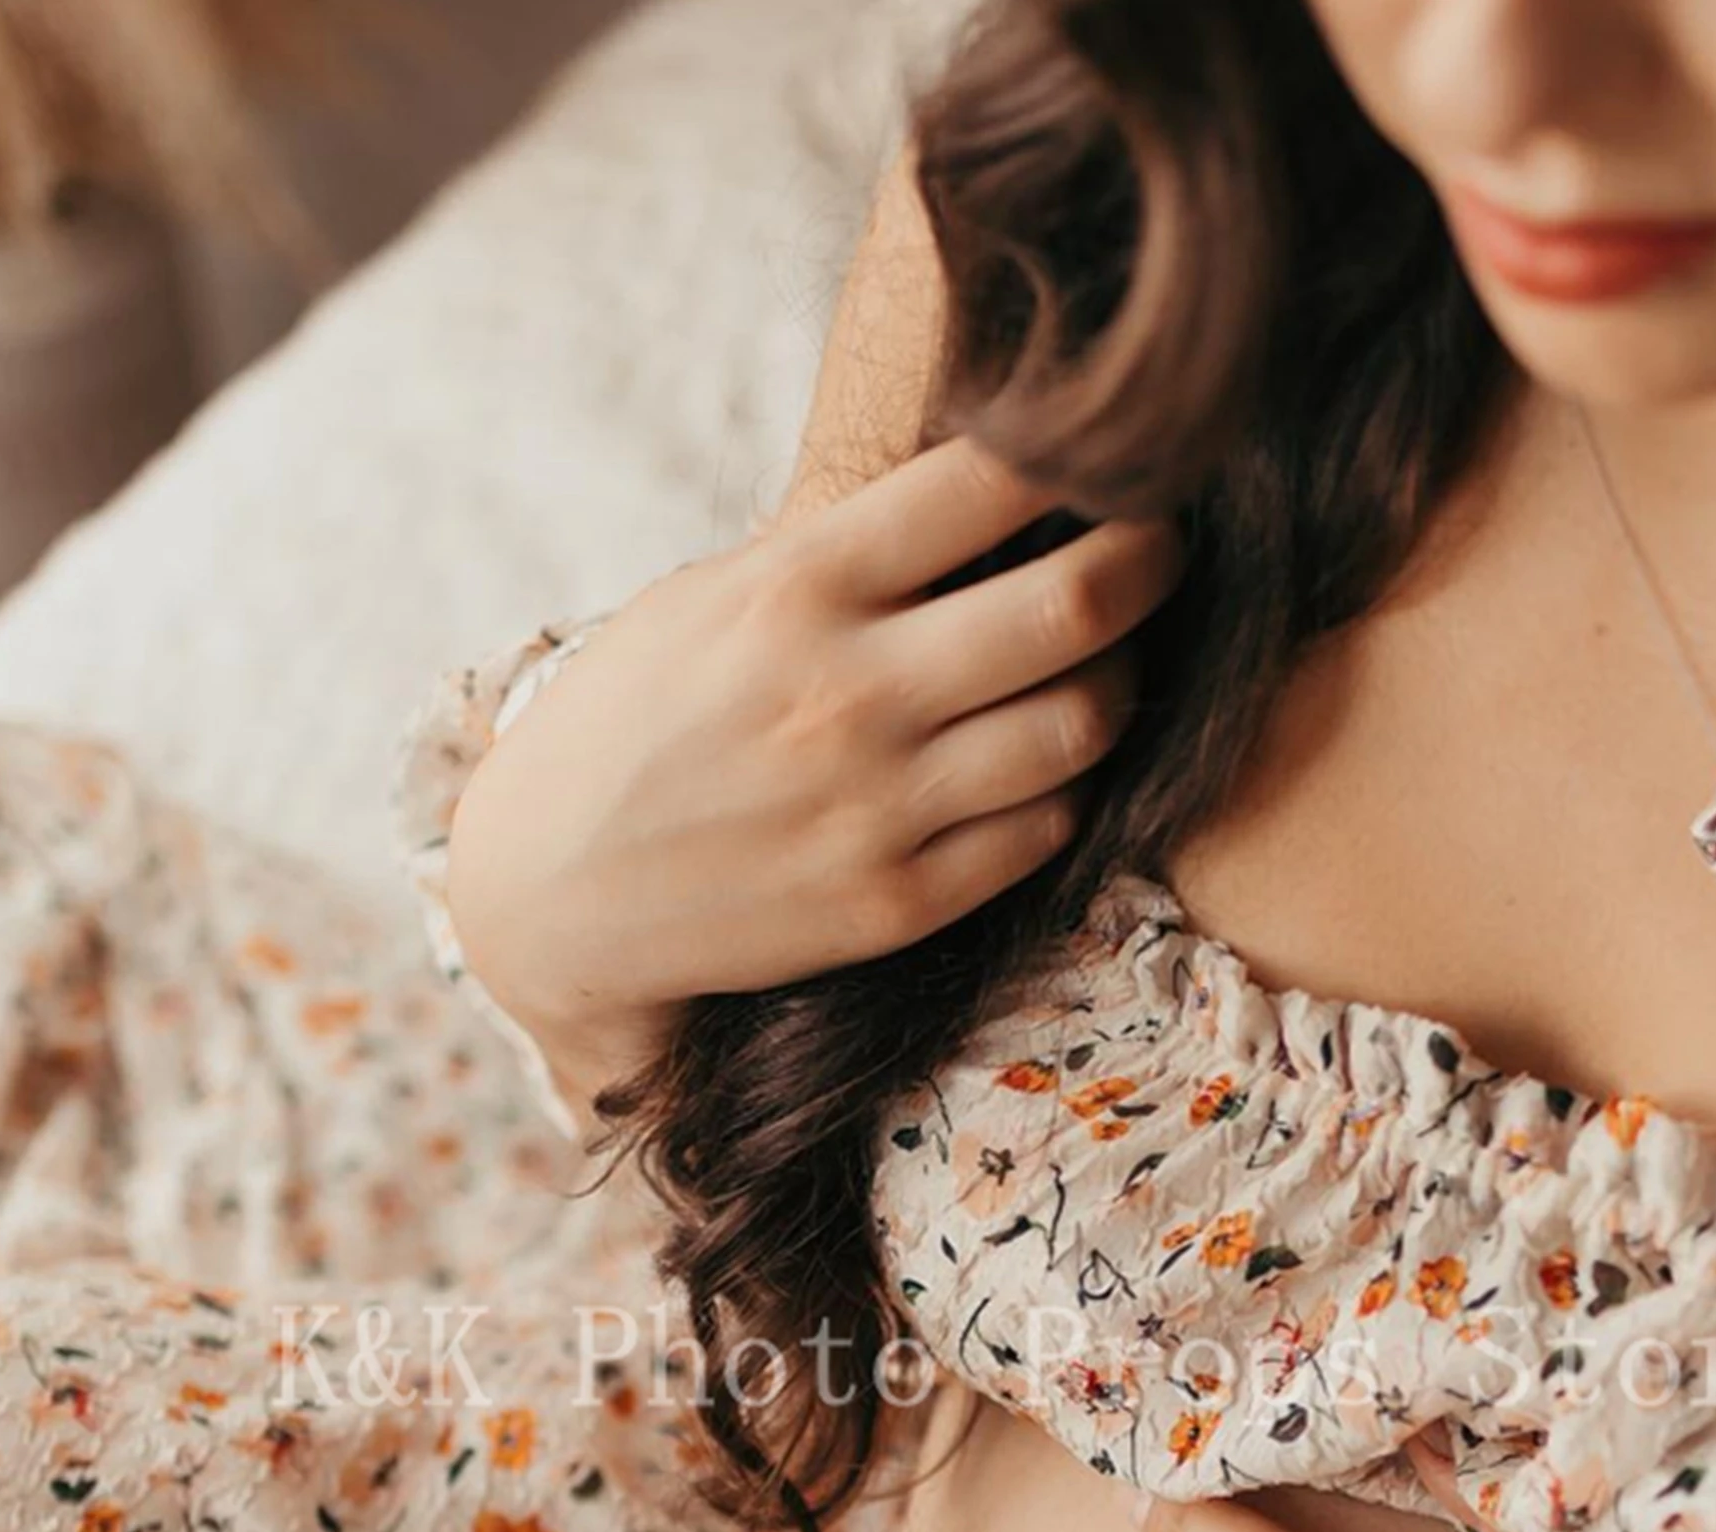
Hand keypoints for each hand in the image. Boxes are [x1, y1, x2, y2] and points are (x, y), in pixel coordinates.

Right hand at [444, 433, 1185, 1100]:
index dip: (1085, 449)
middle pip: (1075, 605)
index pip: (992, 481)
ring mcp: (879, 807)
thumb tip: (988, 492)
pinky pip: (1042, 830)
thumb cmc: (635, 720)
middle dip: (1150, 559)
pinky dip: (1065, 787)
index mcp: (799, 587)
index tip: (1117, 444)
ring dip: (1119, 683)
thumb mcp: (711, 598)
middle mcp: (849, 692)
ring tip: (1108, 661)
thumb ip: (840, 553)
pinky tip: (1044, 762)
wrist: (552, 893)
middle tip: (1163, 544)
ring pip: (1082, 725)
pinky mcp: (895, 903)